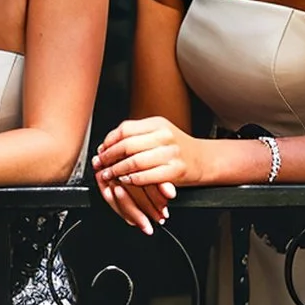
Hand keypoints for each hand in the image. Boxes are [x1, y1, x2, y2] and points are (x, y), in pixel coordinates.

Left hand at [93, 118, 181, 232]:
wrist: (204, 160)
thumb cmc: (177, 149)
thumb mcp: (158, 134)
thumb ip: (135, 136)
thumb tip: (106, 145)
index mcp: (157, 124)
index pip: (125, 130)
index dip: (109, 142)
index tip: (101, 150)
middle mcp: (164, 135)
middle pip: (127, 145)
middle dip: (109, 157)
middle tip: (100, 165)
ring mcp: (171, 152)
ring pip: (135, 161)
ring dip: (117, 170)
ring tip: (108, 174)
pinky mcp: (176, 169)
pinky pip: (147, 175)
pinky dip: (133, 179)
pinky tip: (126, 181)